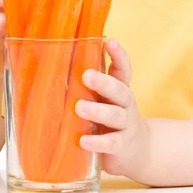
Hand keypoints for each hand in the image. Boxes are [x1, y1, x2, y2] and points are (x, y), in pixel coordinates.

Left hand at [76, 39, 149, 179]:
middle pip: (120, 90)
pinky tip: (83, 140)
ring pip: (115, 115)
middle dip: (104, 82)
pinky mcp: (122, 145)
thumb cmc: (111, 120)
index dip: (119, 55)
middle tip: (86, 75)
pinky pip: (112, 143)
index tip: (110, 42)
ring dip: (98, 111)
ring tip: (80, 107)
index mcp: (120, 89)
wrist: (137, 151)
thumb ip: (88, 87)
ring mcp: (127, 124)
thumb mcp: (104, 100)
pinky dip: (98, 142)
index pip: (123, 69)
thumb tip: (56, 67)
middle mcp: (126, 104)